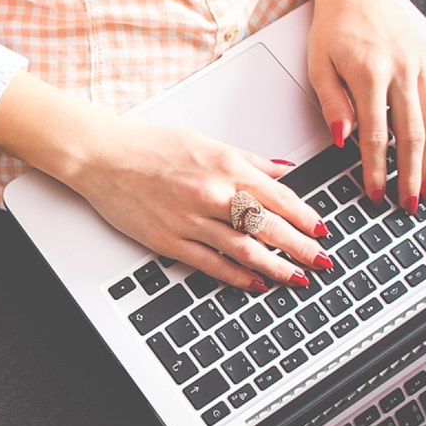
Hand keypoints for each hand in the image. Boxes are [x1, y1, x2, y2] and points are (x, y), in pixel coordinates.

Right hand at [65, 117, 332, 290]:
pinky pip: (211, 263)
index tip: (322, 231)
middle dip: (301, 248)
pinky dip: (238, 276)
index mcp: (225, 166)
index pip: (278, 197)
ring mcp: (190, 220)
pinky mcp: (169, 240)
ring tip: (297, 278)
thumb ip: (248, 160)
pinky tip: (256, 283)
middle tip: (322, 262)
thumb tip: (282, 171)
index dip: (305, 217)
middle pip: (269, 227)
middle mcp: (212, 194)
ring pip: (245, 249)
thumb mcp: (206, 142)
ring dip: (276, 267)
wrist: (103, 157)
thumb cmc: (150, 146)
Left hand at [307, 0, 425, 212]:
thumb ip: (332, 104)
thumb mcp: (319, 65)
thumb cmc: (334, 27)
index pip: (376, 135)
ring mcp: (423, 65)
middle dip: (411, 174)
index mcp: (370, 73)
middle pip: (412, 134)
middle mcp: (403, 69)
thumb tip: (343, 140)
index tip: (375, 193)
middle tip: (410, 203)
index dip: (376, 170)